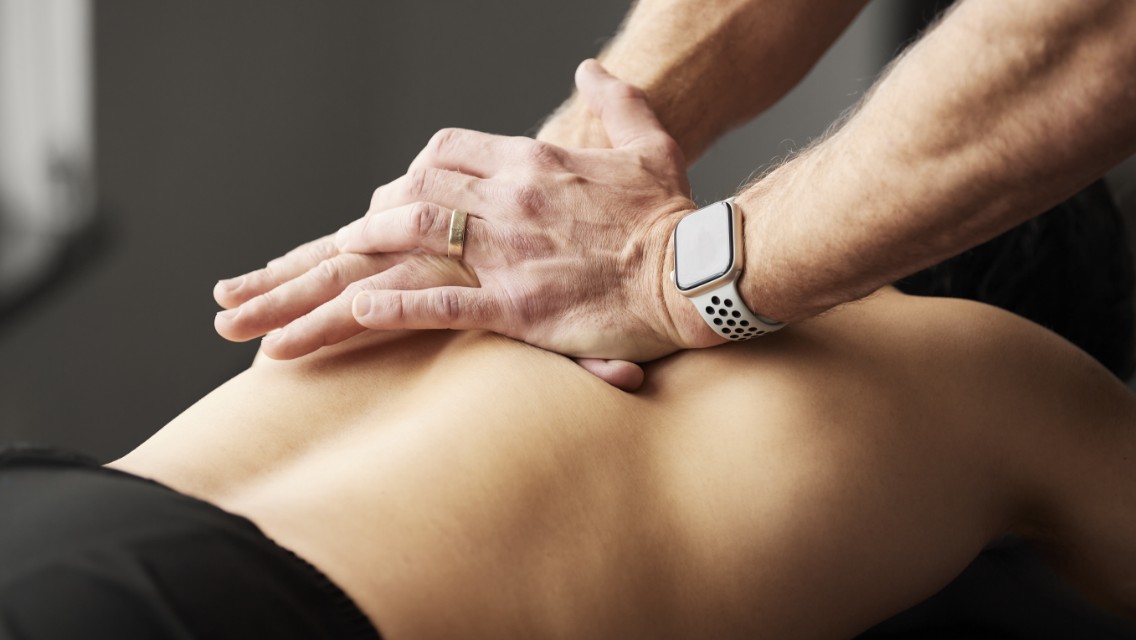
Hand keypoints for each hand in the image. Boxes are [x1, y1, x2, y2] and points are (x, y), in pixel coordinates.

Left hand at [334, 60, 718, 362]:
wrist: (695, 274)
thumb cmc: (673, 216)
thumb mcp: (650, 144)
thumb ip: (616, 101)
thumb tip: (589, 69)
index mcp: (535, 162)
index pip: (448, 149)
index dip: (417, 165)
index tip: (407, 185)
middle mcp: (511, 200)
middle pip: (419, 186)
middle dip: (381, 203)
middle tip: (362, 226)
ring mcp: (510, 253)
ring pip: (416, 232)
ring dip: (371, 240)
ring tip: (344, 254)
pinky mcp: (517, 307)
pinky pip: (441, 304)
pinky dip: (397, 307)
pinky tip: (362, 310)